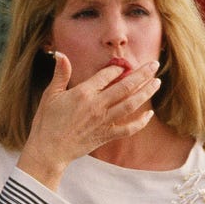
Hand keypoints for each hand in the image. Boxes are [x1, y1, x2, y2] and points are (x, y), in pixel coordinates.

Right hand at [18, 54, 160, 188]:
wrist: (49, 150)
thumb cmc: (47, 121)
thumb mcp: (51, 94)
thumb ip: (60, 73)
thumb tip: (60, 54)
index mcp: (83, 93)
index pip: (107, 75)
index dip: (118, 67)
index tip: (124, 64)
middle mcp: (97, 105)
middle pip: (126, 86)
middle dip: (142, 74)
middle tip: (154, 65)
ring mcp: (104, 121)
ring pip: (131, 104)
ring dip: (146, 92)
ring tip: (157, 82)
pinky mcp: (106, 135)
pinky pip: (129, 129)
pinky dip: (141, 122)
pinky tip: (149, 114)